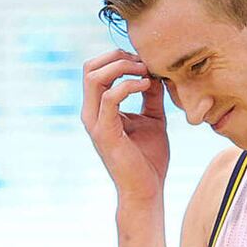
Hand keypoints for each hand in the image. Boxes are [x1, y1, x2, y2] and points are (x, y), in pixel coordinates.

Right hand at [81, 50, 169, 204]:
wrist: (147, 189)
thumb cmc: (149, 158)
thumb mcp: (153, 119)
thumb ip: (151, 96)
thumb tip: (156, 74)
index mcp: (99, 109)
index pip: (96, 69)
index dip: (119, 58)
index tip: (146, 62)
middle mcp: (91, 113)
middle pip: (90, 67)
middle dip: (118, 57)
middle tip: (144, 63)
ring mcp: (95, 123)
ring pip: (94, 77)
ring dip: (122, 67)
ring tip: (146, 72)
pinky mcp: (104, 132)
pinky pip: (109, 97)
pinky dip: (128, 85)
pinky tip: (147, 86)